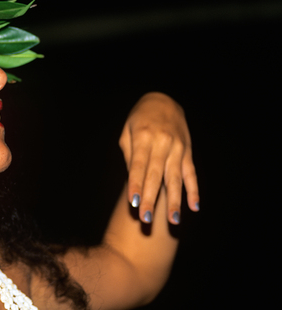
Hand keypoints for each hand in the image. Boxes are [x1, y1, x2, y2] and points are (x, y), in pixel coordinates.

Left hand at [119, 92, 199, 224]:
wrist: (163, 101)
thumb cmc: (139, 120)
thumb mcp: (127, 132)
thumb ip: (129, 156)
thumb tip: (133, 181)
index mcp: (143, 137)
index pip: (138, 166)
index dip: (135, 185)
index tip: (133, 203)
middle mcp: (163, 143)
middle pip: (156, 175)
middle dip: (151, 198)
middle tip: (146, 219)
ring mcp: (178, 148)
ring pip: (176, 178)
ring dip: (175, 200)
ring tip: (173, 220)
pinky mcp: (188, 152)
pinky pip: (191, 174)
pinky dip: (194, 190)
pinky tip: (194, 206)